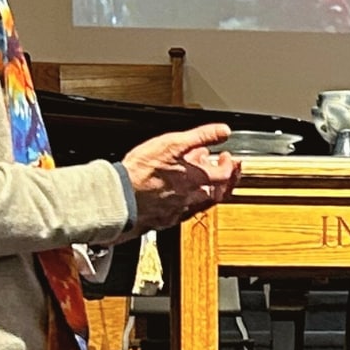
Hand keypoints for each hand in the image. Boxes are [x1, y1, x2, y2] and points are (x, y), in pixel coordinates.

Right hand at [123, 122, 241, 230]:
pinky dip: (189, 201)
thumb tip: (223, 131)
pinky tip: (181, 194)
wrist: (120, 196)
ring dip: (207, 191)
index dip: (230, 165)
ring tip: (202, 180)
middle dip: (224, 181)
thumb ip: (201, 136)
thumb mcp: (173, 144)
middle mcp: (192, 198)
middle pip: (218, 193)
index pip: (225, 175)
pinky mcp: (165, 219)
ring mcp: (179, 211)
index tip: (228, 157)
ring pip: (202, 203)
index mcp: (196, 180)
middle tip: (223, 170)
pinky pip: (185, 212)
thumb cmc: (142, 171)